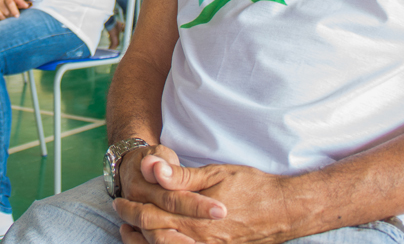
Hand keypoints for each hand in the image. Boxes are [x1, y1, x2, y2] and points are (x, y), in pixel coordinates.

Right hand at [0, 0, 28, 21]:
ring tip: (6, 15)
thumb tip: (26, 6)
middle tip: (11, 14)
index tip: (17, 16)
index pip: (10, 3)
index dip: (14, 10)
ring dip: (4, 18)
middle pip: (5, 12)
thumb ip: (20, 1)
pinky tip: (0, 16)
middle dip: (10, 15)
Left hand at [115, 152, 291, 243]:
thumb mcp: (214, 174)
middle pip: (153, 235)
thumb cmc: (250, 186)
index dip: (130, 208)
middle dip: (132, 224)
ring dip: (143, 242)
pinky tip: (157, 242)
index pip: (150, 216)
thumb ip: (180, 176)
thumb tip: (152, 167)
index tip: (119, 200)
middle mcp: (200, 239)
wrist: (284, 209)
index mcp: (195, 216)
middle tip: (120, 212)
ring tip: (130, 231)